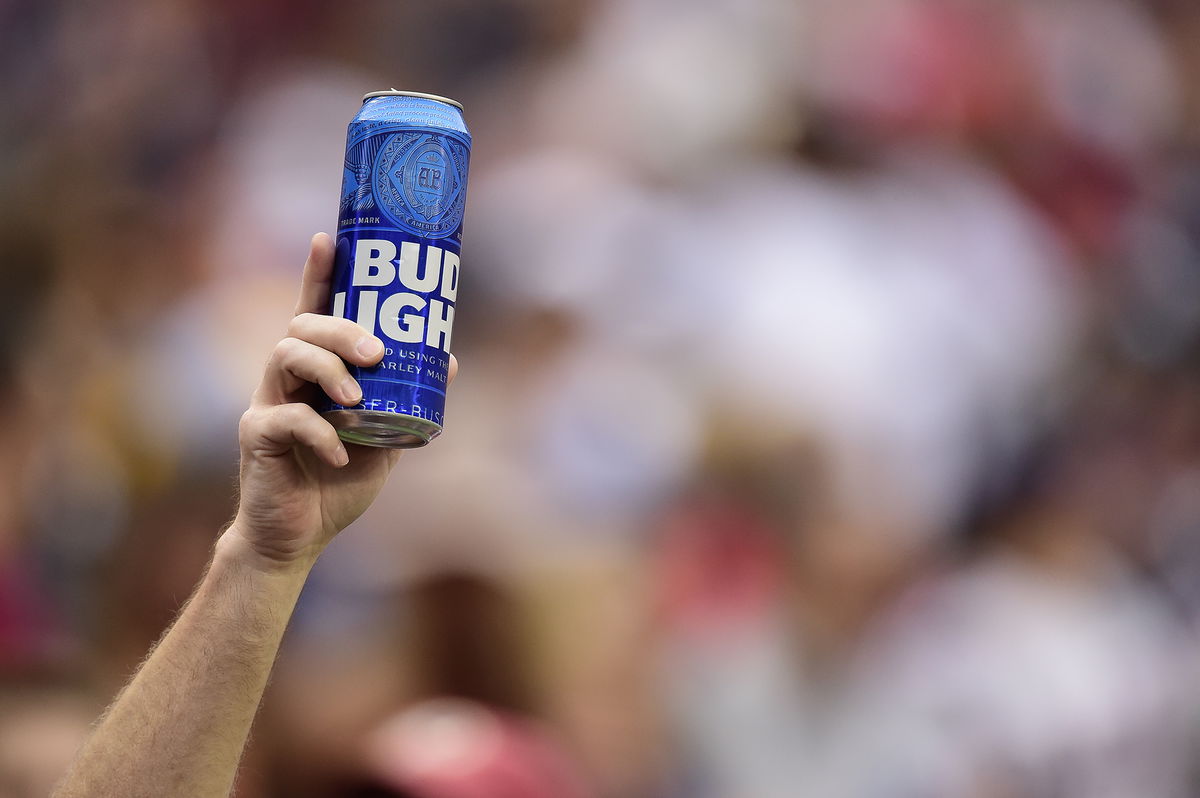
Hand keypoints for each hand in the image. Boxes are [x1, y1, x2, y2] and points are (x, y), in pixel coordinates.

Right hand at [224, 233, 456, 570]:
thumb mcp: (385, 438)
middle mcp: (286, 378)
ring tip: (358, 398)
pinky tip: (341, 456)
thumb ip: (406, 400)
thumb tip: (447, 360)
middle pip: (302, 326)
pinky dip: (319, 434)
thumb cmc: (339, 483)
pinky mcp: (257, 437)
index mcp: (316, 372)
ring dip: (327, 370)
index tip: (330, 237)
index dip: (319, 272)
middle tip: (376, 352)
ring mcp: (268, 404)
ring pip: (285, 356)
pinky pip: (285, 419)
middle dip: (341, 330)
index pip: (314, 310)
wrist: (300, 537)